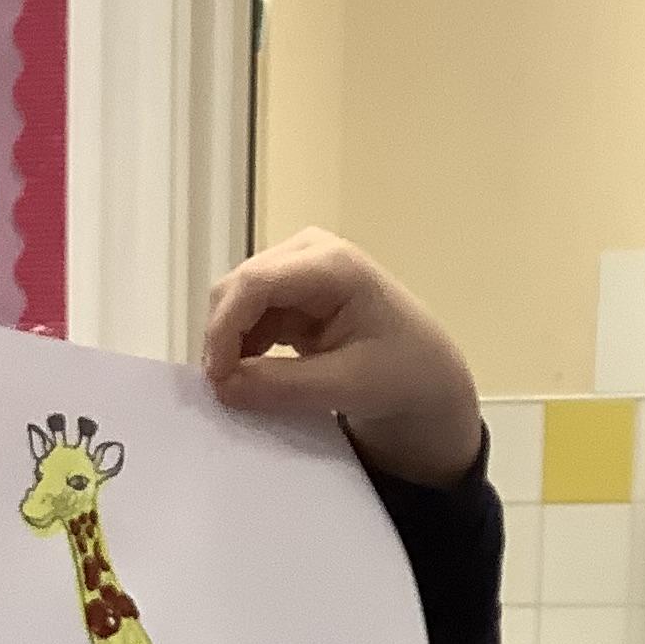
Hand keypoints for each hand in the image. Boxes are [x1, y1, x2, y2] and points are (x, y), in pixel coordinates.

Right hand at [202, 232, 482, 486]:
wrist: (428, 374)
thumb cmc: (402, 374)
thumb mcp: (345, 386)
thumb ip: (281, 386)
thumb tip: (222, 387)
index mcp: (333, 264)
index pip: (256, 282)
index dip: (225, 328)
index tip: (217, 378)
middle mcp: (310, 252)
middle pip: (239, 285)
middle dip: (223, 337)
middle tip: (223, 391)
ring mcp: (299, 267)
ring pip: (238, 300)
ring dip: (231, 344)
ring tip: (237, 389)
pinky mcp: (292, 291)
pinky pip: (250, 314)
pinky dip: (243, 346)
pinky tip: (250, 377)